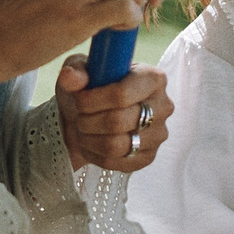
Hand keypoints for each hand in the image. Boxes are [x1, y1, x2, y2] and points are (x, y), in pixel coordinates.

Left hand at [53, 58, 171, 171]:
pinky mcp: (149, 157)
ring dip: (88, 139)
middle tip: (78, 116)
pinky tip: (89, 144)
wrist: (91, 119)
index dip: (92, 100)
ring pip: (115, 145)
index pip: (122, 94)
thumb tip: (70, 76)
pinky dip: (95, 155)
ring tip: (82, 130)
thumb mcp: (80, 73)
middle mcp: (163, 106)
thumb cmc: (90, 91)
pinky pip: (116, 163)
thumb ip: (75, 70)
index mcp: (152, 78)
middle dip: (87, 120)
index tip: (78, 99)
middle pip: (117, 121)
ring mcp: (158, 134)